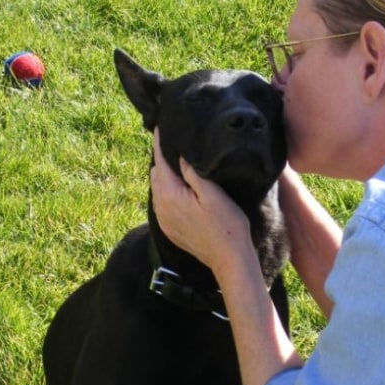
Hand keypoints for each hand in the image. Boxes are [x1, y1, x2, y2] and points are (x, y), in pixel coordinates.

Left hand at [150, 129, 251, 273]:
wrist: (228, 258)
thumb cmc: (226, 225)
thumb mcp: (213, 193)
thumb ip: (193, 172)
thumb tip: (181, 155)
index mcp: (170, 194)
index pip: (159, 161)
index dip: (160, 142)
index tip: (160, 127)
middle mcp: (161, 206)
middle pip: (156, 173)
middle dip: (162, 158)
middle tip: (174, 144)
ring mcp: (164, 219)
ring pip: (158, 188)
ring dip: (165, 175)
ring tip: (178, 162)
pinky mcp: (170, 229)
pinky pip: (162, 203)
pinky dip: (167, 191)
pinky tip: (181, 188)